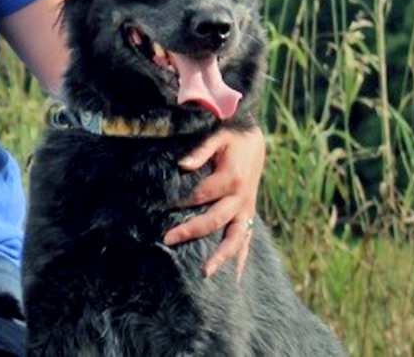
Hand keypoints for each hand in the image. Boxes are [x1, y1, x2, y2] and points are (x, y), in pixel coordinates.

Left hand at [162, 125, 264, 278]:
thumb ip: (200, 151)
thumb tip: (181, 165)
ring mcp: (247, 209)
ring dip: (221, 256)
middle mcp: (242, 198)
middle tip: (167, 239)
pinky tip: (234, 277)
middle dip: (191, 230)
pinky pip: (246, 240)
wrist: (254, 143)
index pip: (202, 194)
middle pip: (215, 219)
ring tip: (205, 272)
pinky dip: (240, 258)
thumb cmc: (230, 138)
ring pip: (236, 237)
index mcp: (232, 178)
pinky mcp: (249, 215)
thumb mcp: (217, 136)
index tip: (159, 208)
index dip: (181, 201)